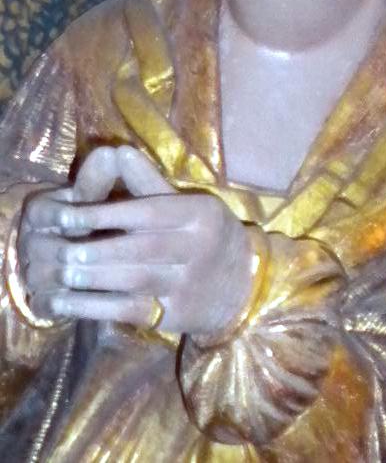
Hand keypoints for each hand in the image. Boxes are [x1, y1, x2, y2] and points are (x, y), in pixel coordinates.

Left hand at [19, 146, 253, 335]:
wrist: (243, 286)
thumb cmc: (208, 235)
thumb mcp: (190, 204)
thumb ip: (150, 183)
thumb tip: (118, 151)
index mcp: (199, 214)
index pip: (148, 212)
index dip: (106, 214)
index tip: (68, 216)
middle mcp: (197, 248)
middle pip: (141, 249)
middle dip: (97, 250)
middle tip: (60, 250)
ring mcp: (187, 285)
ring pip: (134, 281)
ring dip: (93, 280)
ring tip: (60, 275)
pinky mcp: (175, 316)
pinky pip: (131, 312)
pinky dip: (96, 308)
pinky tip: (68, 303)